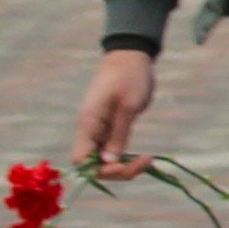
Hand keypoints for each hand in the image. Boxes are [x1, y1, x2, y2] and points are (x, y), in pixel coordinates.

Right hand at [73, 46, 155, 176]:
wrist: (131, 56)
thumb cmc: (129, 76)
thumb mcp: (128, 106)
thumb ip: (118, 135)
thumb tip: (108, 162)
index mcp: (88, 124)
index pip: (81, 160)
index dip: (100, 170)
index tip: (125, 164)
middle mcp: (89, 130)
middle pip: (92, 165)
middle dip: (116, 171)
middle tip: (144, 163)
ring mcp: (98, 130)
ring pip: (103, 160)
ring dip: (123, 166)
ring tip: (146, 161)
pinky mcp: (109, 128)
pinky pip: (112, 151)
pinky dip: (125, 157)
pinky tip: (142, 157)